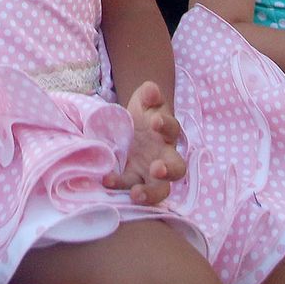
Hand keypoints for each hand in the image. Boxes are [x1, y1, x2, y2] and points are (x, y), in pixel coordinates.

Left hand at [102, 80, 185, 205]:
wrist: (132, 128)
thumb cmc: (143, 115)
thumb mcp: (144, 101)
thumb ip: (149, 94)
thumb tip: (151, 89)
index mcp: (167, 133)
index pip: (173, 129)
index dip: (166, 125)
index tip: (155, 122)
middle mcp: (164, 155)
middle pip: (177, 169)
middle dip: (169, 170)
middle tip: (157, 169)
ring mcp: (151, 172)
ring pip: (160, 190)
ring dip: (150, 193)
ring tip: (136, 194)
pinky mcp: (135, 181)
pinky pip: (131, 187)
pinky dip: (120, 185)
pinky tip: (107, 180)